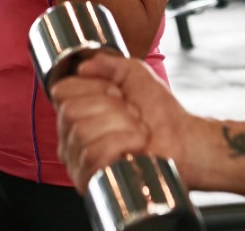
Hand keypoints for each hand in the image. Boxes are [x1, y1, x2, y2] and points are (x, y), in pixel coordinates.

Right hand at [53, 52, 205, 192]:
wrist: (183, 142)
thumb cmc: (159, 112)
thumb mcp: (134, 74)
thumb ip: (108, 64)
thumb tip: (82, 66)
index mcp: (75, 110)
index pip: (62, 91)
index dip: (94, 88)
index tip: (119, 94)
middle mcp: (70, 136)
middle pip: (71, 111)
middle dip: (110, 108)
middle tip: (132, 113)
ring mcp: (77, 161)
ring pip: (82, 133)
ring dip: (120, 126)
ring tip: (137, 131)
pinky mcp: (90, 180)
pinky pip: (94, 155)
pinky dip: (122, 144)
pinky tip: (136, 147)